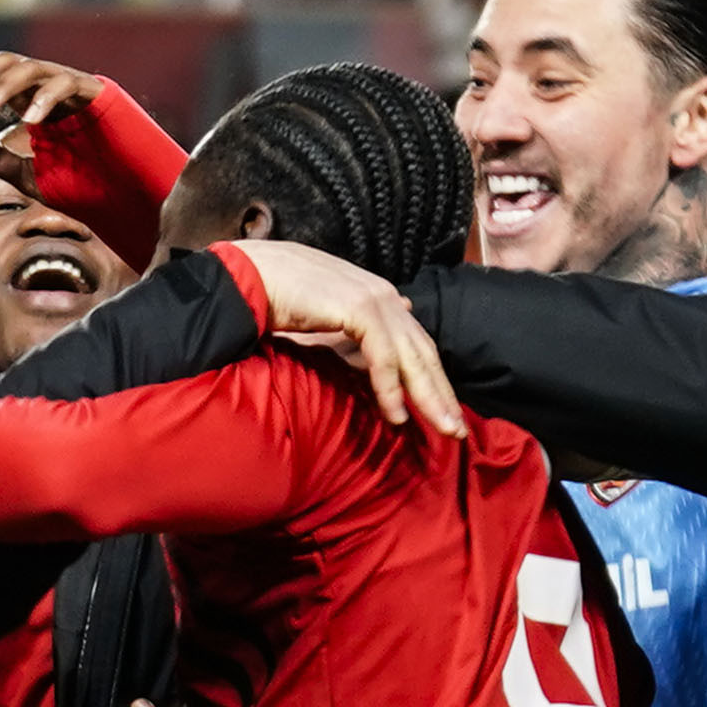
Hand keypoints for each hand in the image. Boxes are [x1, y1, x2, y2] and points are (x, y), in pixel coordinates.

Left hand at [0, 51, 115, 188]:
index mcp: (32, 99)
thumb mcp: (26, 174)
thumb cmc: (84, 184)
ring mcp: (74, 86)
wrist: (133, 196)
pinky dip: (45, 100)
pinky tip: (28, 121)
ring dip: (3, 87)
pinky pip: (67, 85)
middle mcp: (49, 86)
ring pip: (31, 69)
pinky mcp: (99, 95)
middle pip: (5, 63)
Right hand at [226, 237, 467, 444]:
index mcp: (378, 298)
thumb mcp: (326, 324)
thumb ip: (353, 338)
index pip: (416, 344)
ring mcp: (374, 299)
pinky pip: (383, 357)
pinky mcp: (359, 308)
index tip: (442, 413)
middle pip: (423, 352)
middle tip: (457, 431)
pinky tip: (397, 416)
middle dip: (442, 394)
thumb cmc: (279, 299)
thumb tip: (375, 354)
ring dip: (429, 397)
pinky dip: (390, 388)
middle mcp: (384, 296)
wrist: (250, 276)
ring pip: (412, 357)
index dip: (431, 379)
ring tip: (444, 430)